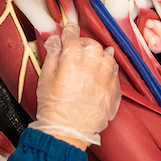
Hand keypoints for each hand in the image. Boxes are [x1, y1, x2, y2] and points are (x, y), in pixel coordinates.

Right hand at [29, 23, 120, 149]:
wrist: (66, 132)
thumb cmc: (54, 108)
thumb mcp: (45, 78)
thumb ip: (52, 56)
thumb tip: (55, 41)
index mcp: (72, 61)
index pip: (72, 37)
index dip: (69, 31)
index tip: (69, 29)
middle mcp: (91, 67)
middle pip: (92, 44)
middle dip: (84, 43)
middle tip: (77, 48)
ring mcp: (105, 79)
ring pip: (107, 55)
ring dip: (99, 54)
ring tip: (92, 58)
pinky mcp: (113, 91)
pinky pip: (115, 72)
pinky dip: (109, 68)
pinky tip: (102, 71)